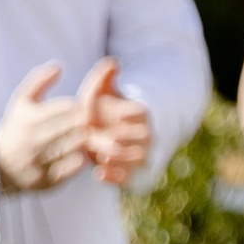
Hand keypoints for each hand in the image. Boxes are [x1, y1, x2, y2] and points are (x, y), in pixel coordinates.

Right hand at [0, 61, 89, 190]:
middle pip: (74, 127)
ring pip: (76, 147)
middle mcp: (32, 139)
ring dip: (89, 142)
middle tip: (97, 123)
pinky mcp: (48, 180)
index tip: (85, 108)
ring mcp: (40, 161)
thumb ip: (39, 82)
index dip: (79, 107)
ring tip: (95, 138)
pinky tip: (85, 154)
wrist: (0, 165)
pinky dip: (83, 160)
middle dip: (87, 124)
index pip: (65, 107)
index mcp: (28, 117)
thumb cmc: (17, 127)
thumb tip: (58, 66)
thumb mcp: (21, 102)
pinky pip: (74, 168)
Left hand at [75, 58, 151, 186]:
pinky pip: (129, 179)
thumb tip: (112, 63)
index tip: (119, 115)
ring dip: (123, 159)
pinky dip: (116, 178)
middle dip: (127, 139)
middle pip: (144, 138)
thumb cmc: (100, 109)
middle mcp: (145, 136)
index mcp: (139, 114)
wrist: (101, 133)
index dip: (131, 115)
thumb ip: (103, 77)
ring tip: (103, 156)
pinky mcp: (130, 174)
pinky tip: (98, 174)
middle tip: (110, 138)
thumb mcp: (99, 92)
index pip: (142, 113)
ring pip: (139, 159)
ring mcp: (139, 155)